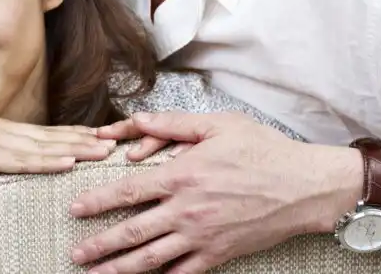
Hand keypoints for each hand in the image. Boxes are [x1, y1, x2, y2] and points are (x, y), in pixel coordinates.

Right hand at [0, 117, 117, 188]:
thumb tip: (20, 166)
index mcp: (4, 130)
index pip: (48, 133)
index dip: (78, 135)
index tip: (105, 138)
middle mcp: (4, 130)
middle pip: (54, 136)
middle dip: (87, 139)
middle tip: (118, 141)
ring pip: (44, 146)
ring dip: (76, 148)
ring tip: (103, 152)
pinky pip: (20, 160)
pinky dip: (46, 161)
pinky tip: (66, 163)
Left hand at [68, 112, 356, 273]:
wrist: (305, 186)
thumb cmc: (262, 149)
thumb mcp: (217, 124)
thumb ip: (172, 124)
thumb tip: (136, 122)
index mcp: (182, 175)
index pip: (127, 192)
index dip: (97, 202)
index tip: (75, 209)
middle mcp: (187, 210)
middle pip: (132, 233)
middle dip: (100, 246)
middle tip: (76, 255)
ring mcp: (203, 236)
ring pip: (152, 260)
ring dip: (120, 269)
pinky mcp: (220, 254)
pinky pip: (184, 273)